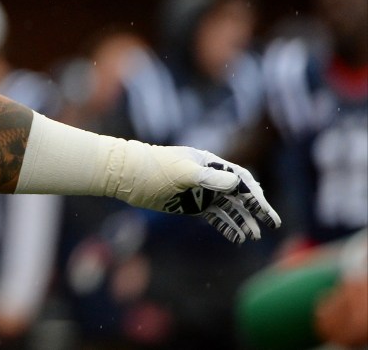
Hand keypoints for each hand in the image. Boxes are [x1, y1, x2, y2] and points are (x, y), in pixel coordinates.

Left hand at [119, 143, 280, 243]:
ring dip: (243, 221)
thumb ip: (210, 178)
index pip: (241, 180)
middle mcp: (210, 178)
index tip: (266, 212)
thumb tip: (239, 183)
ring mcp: (201, 192)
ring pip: (229, 208)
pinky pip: (215, 217)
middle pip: (240, 195)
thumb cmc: (155, 168)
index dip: (256, 196)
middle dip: (257, 210)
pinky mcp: (192, 205)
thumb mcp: (183, 172)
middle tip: (273, 225)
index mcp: (210, 164)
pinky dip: (227, 226)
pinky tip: (237, 238)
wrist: (128, 174)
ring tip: (255, 236)